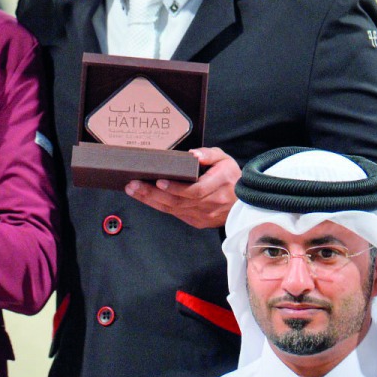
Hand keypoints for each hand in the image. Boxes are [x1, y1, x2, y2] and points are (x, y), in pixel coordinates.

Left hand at [123, 146, 239, 228]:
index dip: (176, 188)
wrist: (243, 203)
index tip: (159, 180)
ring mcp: (203, 216)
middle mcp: (211, 204)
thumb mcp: (224, 159)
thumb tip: (193, 155)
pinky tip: (144, 197)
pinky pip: (174, 214)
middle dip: (152, 193)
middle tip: (133, 184)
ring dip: (150, 200)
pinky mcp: (197, 221)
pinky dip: (158, 206)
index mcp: (219, 185)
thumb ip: (209, 154)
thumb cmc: (230, 177)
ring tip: (133, 190)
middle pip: (178, 201)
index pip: (195, 190)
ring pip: (173, 209)